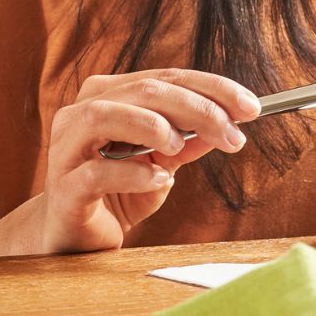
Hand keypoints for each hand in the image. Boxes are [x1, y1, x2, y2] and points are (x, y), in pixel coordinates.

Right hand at [40, 69, 259, 253]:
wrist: (79, 238)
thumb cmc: (119, 192)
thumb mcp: (163, 161)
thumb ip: (189, 140)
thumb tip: (229, 122)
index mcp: (109, 94)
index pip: (167, 77)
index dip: (213, 88)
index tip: (252, 106)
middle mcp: (82, 112)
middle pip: (145, 91)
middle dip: (198, 109)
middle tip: (234, 134)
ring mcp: (66, 149)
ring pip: (106, 115)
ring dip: (154, 126)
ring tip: (180, 147)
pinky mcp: (63, 189)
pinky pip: (96, 173)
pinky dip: (133, 173)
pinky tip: (158, 179)